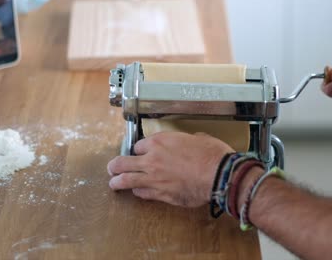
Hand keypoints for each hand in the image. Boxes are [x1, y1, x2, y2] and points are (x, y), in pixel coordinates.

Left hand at [107, 132, 232, 206]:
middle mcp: (152, 159)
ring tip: (113, 183)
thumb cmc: (212, 154)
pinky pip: (142, 194)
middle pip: (123, 162)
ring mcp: (153, 178)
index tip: (141, 153)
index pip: (138, 146)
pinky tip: (138, 192)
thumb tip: (190, 142)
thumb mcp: (199, 138)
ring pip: (126, 180)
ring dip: (117, 182)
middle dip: (116, 165)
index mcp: (160, 142)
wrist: (219, 175)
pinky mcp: (160, 194)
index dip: (139, 150)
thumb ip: (187, 140)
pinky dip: (138, 192)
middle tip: (113, 167)